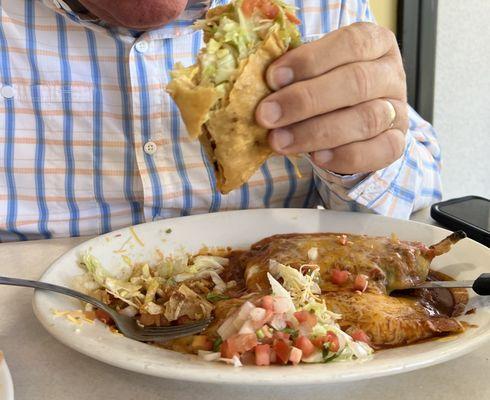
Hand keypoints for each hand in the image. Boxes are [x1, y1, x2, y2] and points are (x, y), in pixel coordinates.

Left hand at [256, 22, 408, 174]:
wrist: (354, 117)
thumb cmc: (330, 86)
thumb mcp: (316, 70)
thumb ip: (296, 73)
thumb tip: (260, 85)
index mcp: (375, 43)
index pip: (349, 44)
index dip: (310, 61)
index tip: (273, 78)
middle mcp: (391, 74)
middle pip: (356, 83)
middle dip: (305, 101)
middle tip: (267, 115)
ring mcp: (398, 109)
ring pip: (365, 119)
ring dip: (316, 133)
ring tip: (280, 141)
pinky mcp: (397, 142)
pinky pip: (379, 151)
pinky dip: (346, 156)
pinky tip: (317, 158)